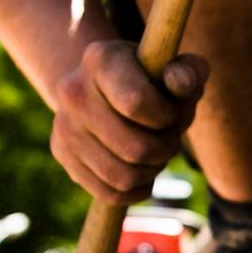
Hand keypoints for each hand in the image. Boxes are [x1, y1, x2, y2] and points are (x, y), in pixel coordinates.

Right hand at [47, 40, 208, 203]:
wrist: (107, 87)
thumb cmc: (154, 80)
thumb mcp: (178, 69)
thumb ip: (190, 72)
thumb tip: (179, 83)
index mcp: (101, 59)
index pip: (136, 104)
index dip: (166, 118)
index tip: (172, 113)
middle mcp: (73, 91)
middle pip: (134, 148)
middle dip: (165, 149)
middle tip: (170, 138)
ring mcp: (63, 125)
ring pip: (123, 177)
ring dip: (152, 171)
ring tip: (157, 153)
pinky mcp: (61, 153)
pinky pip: (109, 193)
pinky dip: (136, 189)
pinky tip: (143, 171)